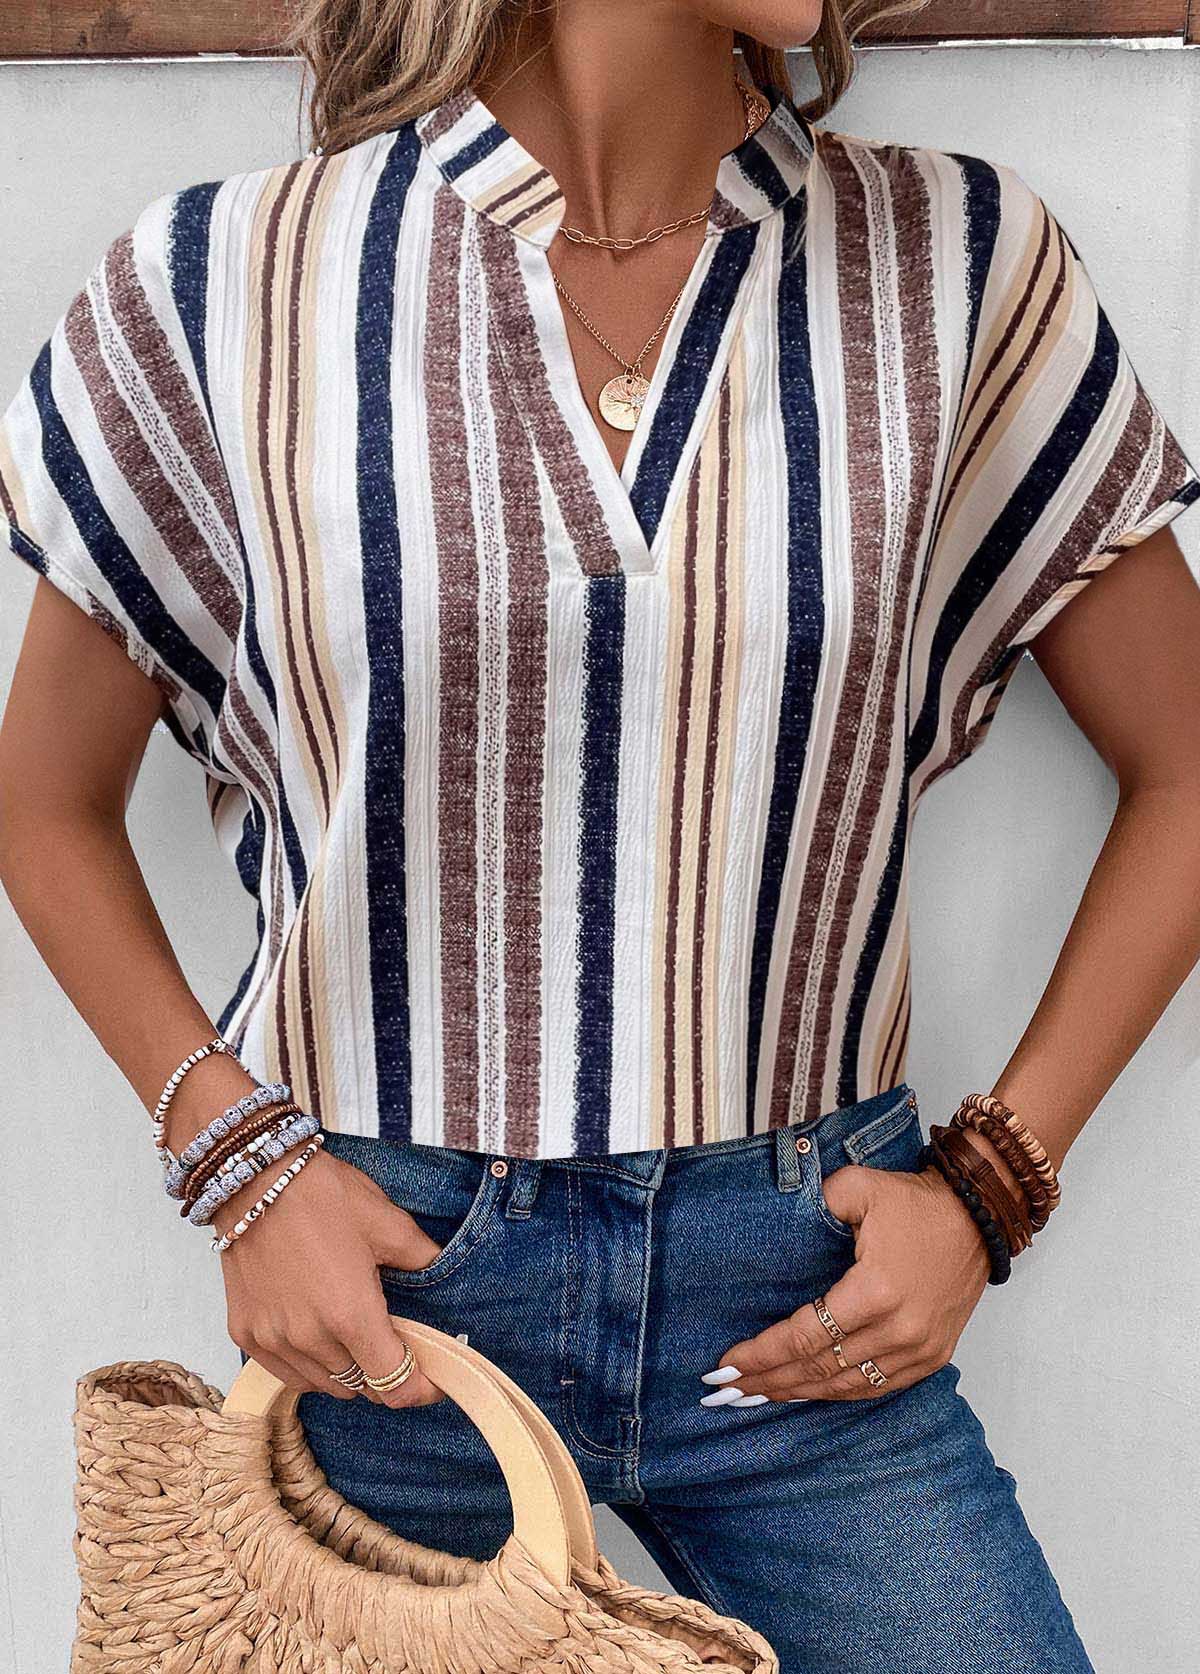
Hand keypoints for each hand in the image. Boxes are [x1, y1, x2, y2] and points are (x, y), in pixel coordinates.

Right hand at [213, 1146, 448, 1407]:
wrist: (252, 1178)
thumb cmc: (322, 1195)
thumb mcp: (387, 1222)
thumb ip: (423, 1260)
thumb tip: (446, 1279)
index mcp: (351, 1315)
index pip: (394, 1386)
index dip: (420, 1389)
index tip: (432, 1378)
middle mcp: (309, 1338)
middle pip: (361, 1389)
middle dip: (385, 1373)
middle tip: (393, 1342)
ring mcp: (272, 1340)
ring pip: (324, 1385)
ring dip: (347, 1371)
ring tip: (355, 1334)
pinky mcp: (244, 1334)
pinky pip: (286, 1373)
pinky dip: (309, 1365)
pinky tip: (319, 1333)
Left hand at [708, 1162, 991, 1402]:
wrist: (978, 1217)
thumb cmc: (917, 1203)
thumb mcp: (861, 1186)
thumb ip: (818, 1200)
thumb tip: (782, 1215)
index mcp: (875, 1292)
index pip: (804, 1336)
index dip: (762, 1354)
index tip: (725, 1363)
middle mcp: (898, 1330)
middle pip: (819, 1368)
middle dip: (768, 1380)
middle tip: (727, 1389)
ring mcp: (919, 1349)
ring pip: (846, 1386)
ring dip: (798, 1393)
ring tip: (757, 1395)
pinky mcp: (933, 1357)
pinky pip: (876, 1387)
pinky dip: (838, 1394)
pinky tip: (808, 1393)